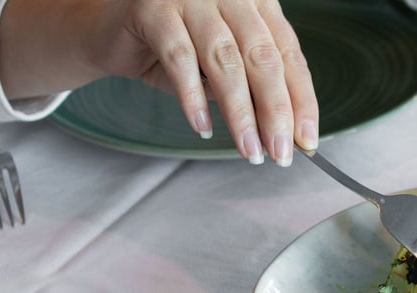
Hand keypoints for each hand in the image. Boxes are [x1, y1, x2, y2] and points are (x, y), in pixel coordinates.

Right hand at [97, 0, 316, 165]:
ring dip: (240, 113)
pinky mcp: (153, 8)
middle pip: (262, 58)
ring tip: (248, 149)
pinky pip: (180, 59)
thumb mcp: (223, 70)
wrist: (110, 33)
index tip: (307, 140)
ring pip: (225, 60)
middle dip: (275, 112)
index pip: (289, 55)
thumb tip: (286, 134)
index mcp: (257, 3)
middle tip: (280, 153)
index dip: (301, 100)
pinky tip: (203, 126)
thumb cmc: (176, 49)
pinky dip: (193, 98)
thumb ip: (254, 90)